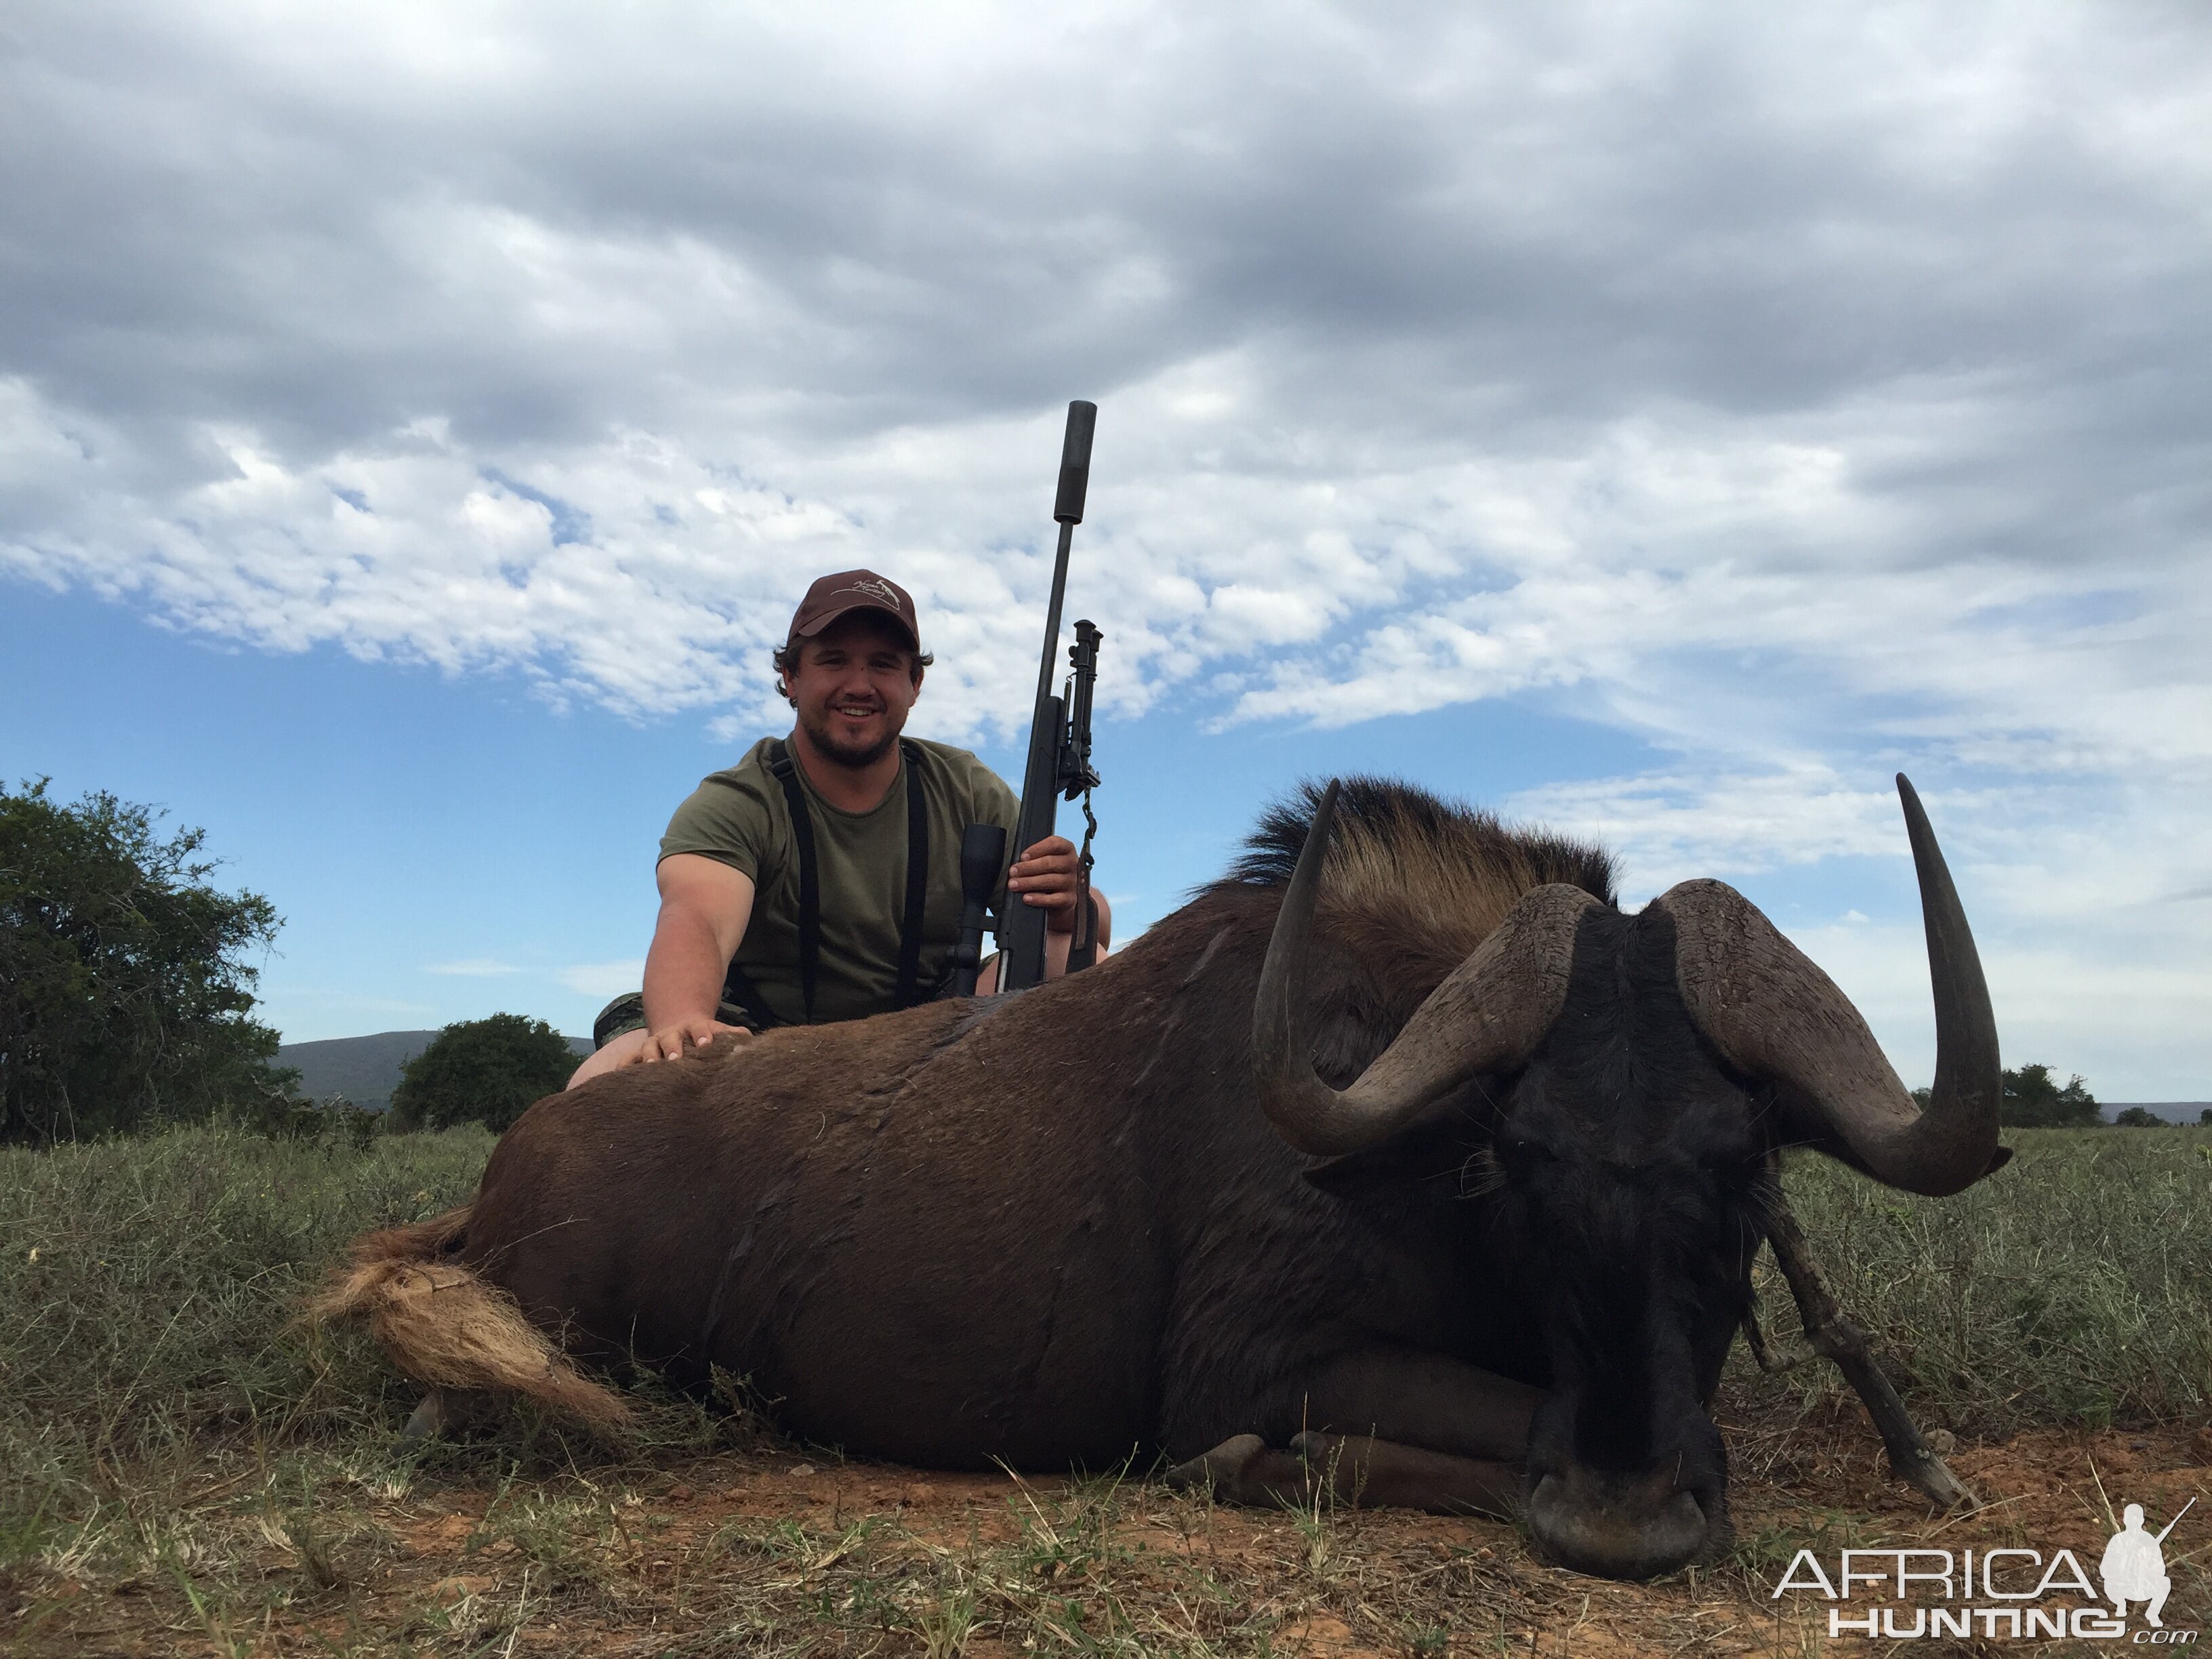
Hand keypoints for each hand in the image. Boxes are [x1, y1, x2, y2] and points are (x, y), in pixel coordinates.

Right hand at [631, 1018, 749, 1063]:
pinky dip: (621, 1068)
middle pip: (670, 1039)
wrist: (680, 1028)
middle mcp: (671, 1035)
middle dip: (673, 1048)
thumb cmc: (705, 1037)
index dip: (702, 1035)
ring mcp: (653, 1044)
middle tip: (676, 1059)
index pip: (700, 1029)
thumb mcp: (719, 1032)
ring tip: (651, 1068)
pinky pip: (626, 1061)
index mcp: (694, 1028)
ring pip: (647, 1049)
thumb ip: (733, 1036)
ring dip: (648, 1058)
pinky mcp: (639, 1055)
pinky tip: (616, 1079)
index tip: (706, 1044)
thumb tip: (748, 1038)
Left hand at [1009, 835, 1086, 932]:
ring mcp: (1073, 882)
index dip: (1037, 849)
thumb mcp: (1046, 860)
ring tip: (1014, 884)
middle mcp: (1073, 864)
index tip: (1023, 856)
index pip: (1055, 844)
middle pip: (1050, 863)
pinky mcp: (1070, 899)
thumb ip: (1035, 858)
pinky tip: (1027, 897)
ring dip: (1029, 882)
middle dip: (1028, 867)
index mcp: (1067, 850)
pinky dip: (1039, 899)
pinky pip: (1054, 899)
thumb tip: (1018, 867)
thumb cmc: (1050, 873)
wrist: (1063, 896)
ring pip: (1050, 880)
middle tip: (1013, 872)